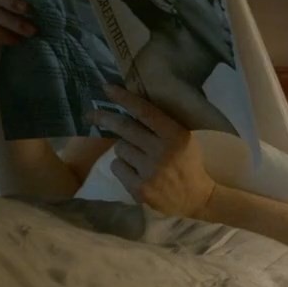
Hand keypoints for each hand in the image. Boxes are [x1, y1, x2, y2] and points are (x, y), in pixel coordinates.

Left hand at [90, 85, 216, 218]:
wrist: (196, 199)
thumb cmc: (187, 163)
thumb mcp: (183, 139)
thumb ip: (161, 126)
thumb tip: (129, 109)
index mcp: (175, 135)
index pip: (145, 112)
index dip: (124, 98)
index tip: (107, 88)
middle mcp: (162, 152)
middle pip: (125, 128)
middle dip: (105, 118)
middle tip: (91, 114)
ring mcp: (149, 172)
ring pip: (119, 148)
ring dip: (123, 148)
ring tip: (137, 156)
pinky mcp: (139, 189)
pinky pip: (117, 167)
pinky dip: (122, 166)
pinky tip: (135, 171)